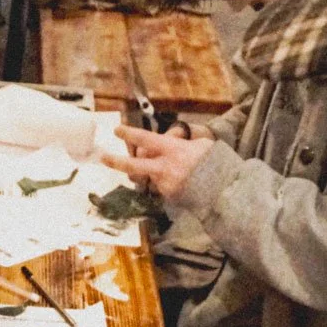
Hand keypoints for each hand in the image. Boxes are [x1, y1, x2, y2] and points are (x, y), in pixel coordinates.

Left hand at [101, 125, 215, 203]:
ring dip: (156, 172)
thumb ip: (181, 145)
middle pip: (134, 165)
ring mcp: (164, 184)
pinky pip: (161, 186)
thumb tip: (171, 146)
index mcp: (173, 150)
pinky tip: (183, 181)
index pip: (147, 139)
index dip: (130, 134)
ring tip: (177, 170)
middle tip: (103, 158)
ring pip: (151, 176)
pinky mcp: (168, 197)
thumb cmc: (214, 162)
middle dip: (117, 161)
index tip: (117, 129)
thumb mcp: (201, 145)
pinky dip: (168, 182)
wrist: (223, 190)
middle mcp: (164, 168)